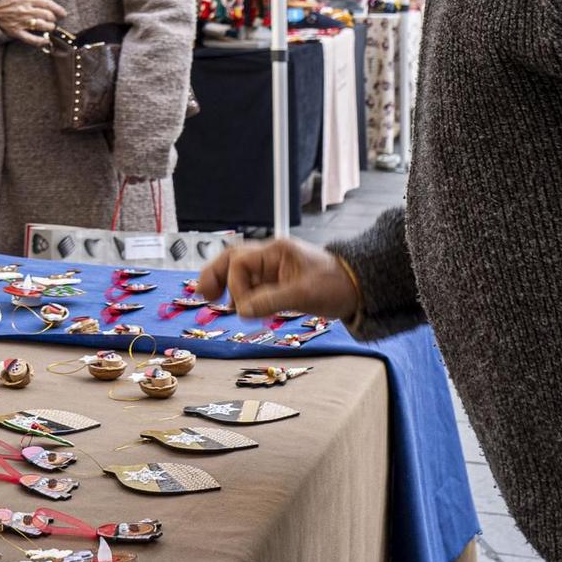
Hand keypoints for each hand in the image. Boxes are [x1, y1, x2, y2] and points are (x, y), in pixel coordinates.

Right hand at [0, 0, 66, 46]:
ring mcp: (21, 21)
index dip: (58, 9)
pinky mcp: (16, 32)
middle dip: (53, 19)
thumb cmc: (7, 3)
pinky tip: (46, 41)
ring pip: (42, 26)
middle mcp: (25, 10)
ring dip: (49, 28)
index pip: (47, 3)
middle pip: (47, 15)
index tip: (64, 14)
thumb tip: (50, 7)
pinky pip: (31, 39)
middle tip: (53, 21)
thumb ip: (34, 0)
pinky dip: (41, 41)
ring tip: (50, 28)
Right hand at [194, 238, 358, 319]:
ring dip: (226, 286)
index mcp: (276, 251)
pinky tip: (238, 307)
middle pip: (232, 260)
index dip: (235, 285)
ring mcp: (274, 269)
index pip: (240, 262)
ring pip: (240, 273)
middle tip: (201, 294)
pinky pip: (252, 286)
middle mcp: (271, 256)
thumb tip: (240, 310)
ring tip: (213, 301)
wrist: (359, 289)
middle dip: (215, 275)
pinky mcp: (278, 282)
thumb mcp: (303, 294)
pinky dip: (241, 295)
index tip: (243, 308)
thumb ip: (271, 300)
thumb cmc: (336, 285)